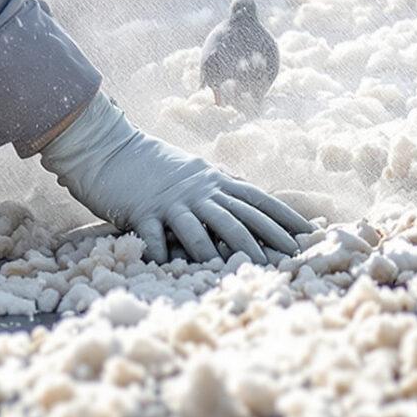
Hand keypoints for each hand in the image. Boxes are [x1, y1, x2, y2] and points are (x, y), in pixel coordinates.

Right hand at [38, 94, 312, 263]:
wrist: (107, 147)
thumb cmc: (149, 163)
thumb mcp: (192, 170)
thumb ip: (217, 185)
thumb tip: (245, 197)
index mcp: (212, 181)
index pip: (256, 199)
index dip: (284, 216)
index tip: (308, 232)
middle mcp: (197, 191)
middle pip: (237, 216)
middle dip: (266, 238)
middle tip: (289, 258)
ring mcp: (169, 202)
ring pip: (201, 228)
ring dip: (221, 250)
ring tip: (241, 269)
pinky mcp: (140, 212)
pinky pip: (156, 236)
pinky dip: (163, 252)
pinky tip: (171, 268)